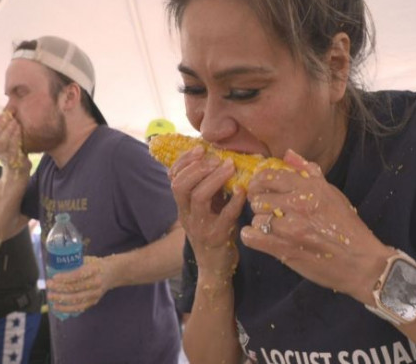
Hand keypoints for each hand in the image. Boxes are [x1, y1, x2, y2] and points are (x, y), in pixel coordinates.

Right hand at [0, 111, 30, 172]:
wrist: (18, 175)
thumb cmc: (16, 155)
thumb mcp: (11, 143)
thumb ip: (8, 132)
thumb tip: (11, 115)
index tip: (4, 112)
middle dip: (2, 124)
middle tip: (11, 116)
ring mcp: (3, 157)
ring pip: (1, 143)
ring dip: (8, 131)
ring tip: (16, 122)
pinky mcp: (12, 162)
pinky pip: (12, 149)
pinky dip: (15, 140)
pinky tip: (20, 132)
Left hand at [46, 256, 111, 312]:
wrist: (113, 273)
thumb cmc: (96, 265)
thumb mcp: (88, 260)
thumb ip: (75, 264)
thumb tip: (55, 269)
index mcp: (94, 270)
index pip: (78, 275)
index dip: (65, 277)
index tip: (54, 277)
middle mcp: (96, 283)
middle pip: (75, 288)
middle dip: (59, 289)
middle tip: (49, 287)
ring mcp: (95, 294)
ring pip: (76, 300)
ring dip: (61, 300)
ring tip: (51, 297)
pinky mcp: (94, 301)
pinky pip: (79, 307)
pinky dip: (67, 308)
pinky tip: (58, 307)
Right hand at [168, 146, 245, 276]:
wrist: (215, 267)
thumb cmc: (214, 231)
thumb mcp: (206, 208)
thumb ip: (207, 187)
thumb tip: (218, 158)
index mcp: (182, 206)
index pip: (173, 179)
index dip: (184, 161)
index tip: (200, 148)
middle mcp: (187, 215)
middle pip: (181, 186)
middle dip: (198, 168)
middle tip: (217, 158)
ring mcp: (201, 227)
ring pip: (198, 198)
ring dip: (214, 179)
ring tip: (230, 167)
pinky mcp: (218, 237)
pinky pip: (225, 216)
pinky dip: (234, 201)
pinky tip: (242, 190)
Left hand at [239, 149, 393, 303]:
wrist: (361, 262)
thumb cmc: (348, 227)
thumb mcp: (332, 193)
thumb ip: (309, 172)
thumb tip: (288, 154)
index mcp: (310, 188)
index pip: (270, 176)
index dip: (259, 181)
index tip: (260, 188)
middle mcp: (298, 204)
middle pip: (259, 197)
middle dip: (259, 203)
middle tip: (266, 210)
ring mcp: (290, 228)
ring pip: (256, 218)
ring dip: (260, 223)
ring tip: (271, 227)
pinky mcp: (283, 249)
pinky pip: (251, 237)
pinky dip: (252, 237)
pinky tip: (261, 238)